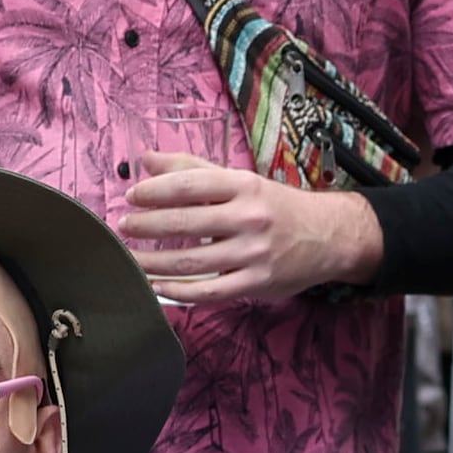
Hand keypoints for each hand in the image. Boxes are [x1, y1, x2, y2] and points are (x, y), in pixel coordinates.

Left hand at [113, 155, 386, 302]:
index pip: (190, 184)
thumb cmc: (276, 207)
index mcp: (244, 186)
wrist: (329, 237)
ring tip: (129, 258)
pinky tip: (158, 286)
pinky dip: (179, 291)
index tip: (132, 196)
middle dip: (147, 225)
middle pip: (186, 222)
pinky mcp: (256, 283)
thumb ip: (193, 170)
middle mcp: (249, 217)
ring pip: (191, 261)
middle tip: (123, 227)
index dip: (155, 191)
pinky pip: (209, 291)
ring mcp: (253, 253)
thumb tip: (146, 161)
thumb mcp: (241, 181)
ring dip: (153, 261)